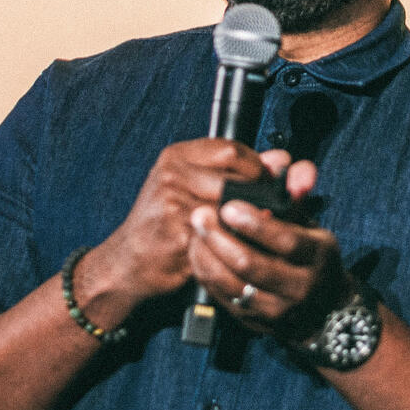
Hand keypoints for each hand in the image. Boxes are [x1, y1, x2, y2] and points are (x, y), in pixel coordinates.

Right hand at [81, 139, 270, 311]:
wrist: (129, 260)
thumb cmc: (163, 220)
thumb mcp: (190, 184)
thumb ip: (234, 169)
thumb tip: (280, 159)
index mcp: (176, 156)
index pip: (232, 149)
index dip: (256, 167)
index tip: (263, 182)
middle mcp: (172, 175)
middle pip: (237, 175)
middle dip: (258, 193)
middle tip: (265, 208)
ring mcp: (175, 204)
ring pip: (235, 206)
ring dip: (250, 219)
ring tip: (250, 227)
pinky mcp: (181, 234)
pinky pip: (224, 234)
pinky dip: (236, 240)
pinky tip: (236, 245)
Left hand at [187, 153, 348, 336]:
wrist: (320, 306)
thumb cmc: (307, 252)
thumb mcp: (309, 223)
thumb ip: (297, 194)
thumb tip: (296, 167)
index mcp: (318, 257)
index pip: (287, 242)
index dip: (256, 224)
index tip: (230, 206)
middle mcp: (300, 288)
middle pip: (252, 265)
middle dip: (221, 238)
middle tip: (200, 213)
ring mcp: (276, 309)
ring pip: (232, 283)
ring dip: (208, 254)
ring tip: (195, 229)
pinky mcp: (254, 321)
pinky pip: (221, 296)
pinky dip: (205, 271)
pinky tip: (197, 249)